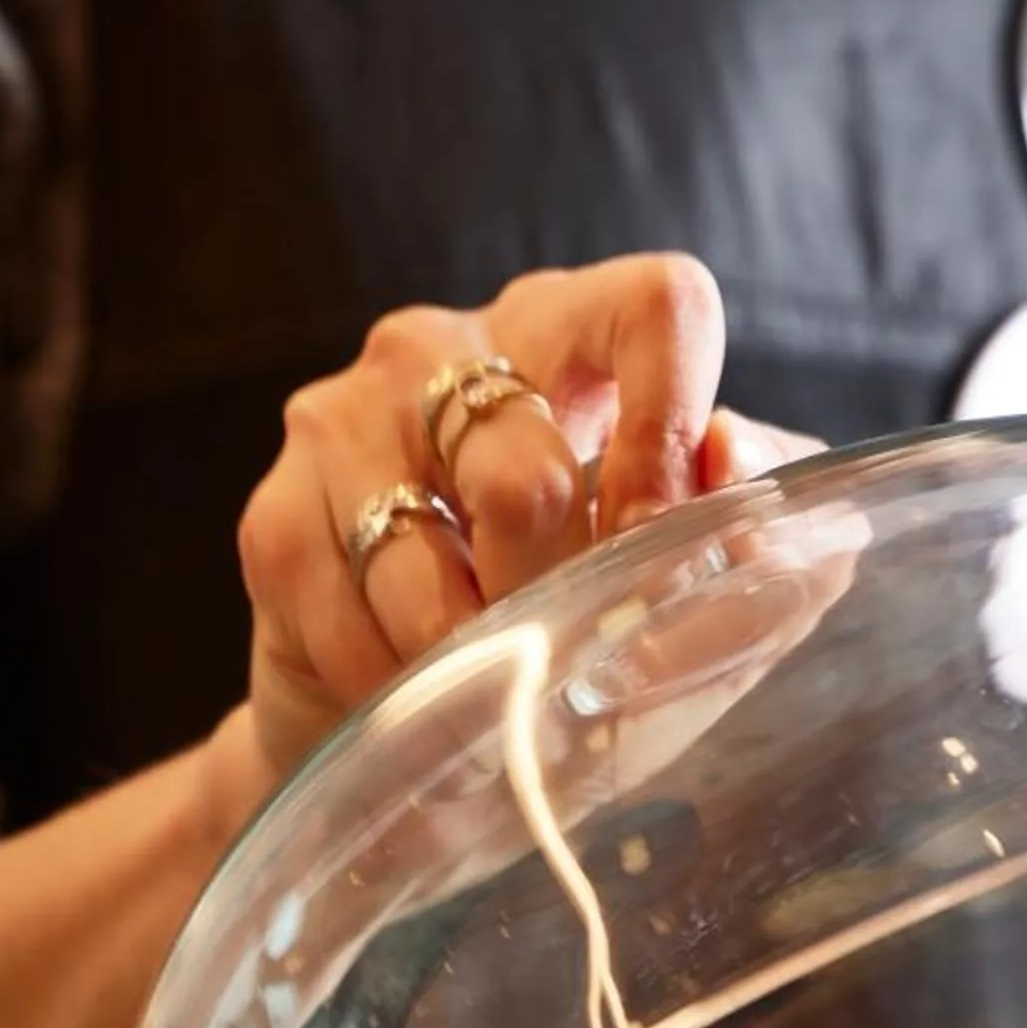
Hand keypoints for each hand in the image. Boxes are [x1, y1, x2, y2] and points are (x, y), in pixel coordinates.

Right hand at [217, 256, 817, 826]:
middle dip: (555, 602)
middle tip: (563, 664)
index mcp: (574, 334)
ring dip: (475, 665)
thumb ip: (751, 522)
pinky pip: (349, 618)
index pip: (655, 309)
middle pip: (523, 463)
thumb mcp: (685, 579)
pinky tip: (414, 698)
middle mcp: (449, 348)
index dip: (673, 426)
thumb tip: (742, 474)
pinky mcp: (275, 514)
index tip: (665, 539)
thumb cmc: (572, 624)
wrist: (410, 719)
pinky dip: (399, 690)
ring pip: (429, 561)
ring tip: (490, 699)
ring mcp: (347, 420)